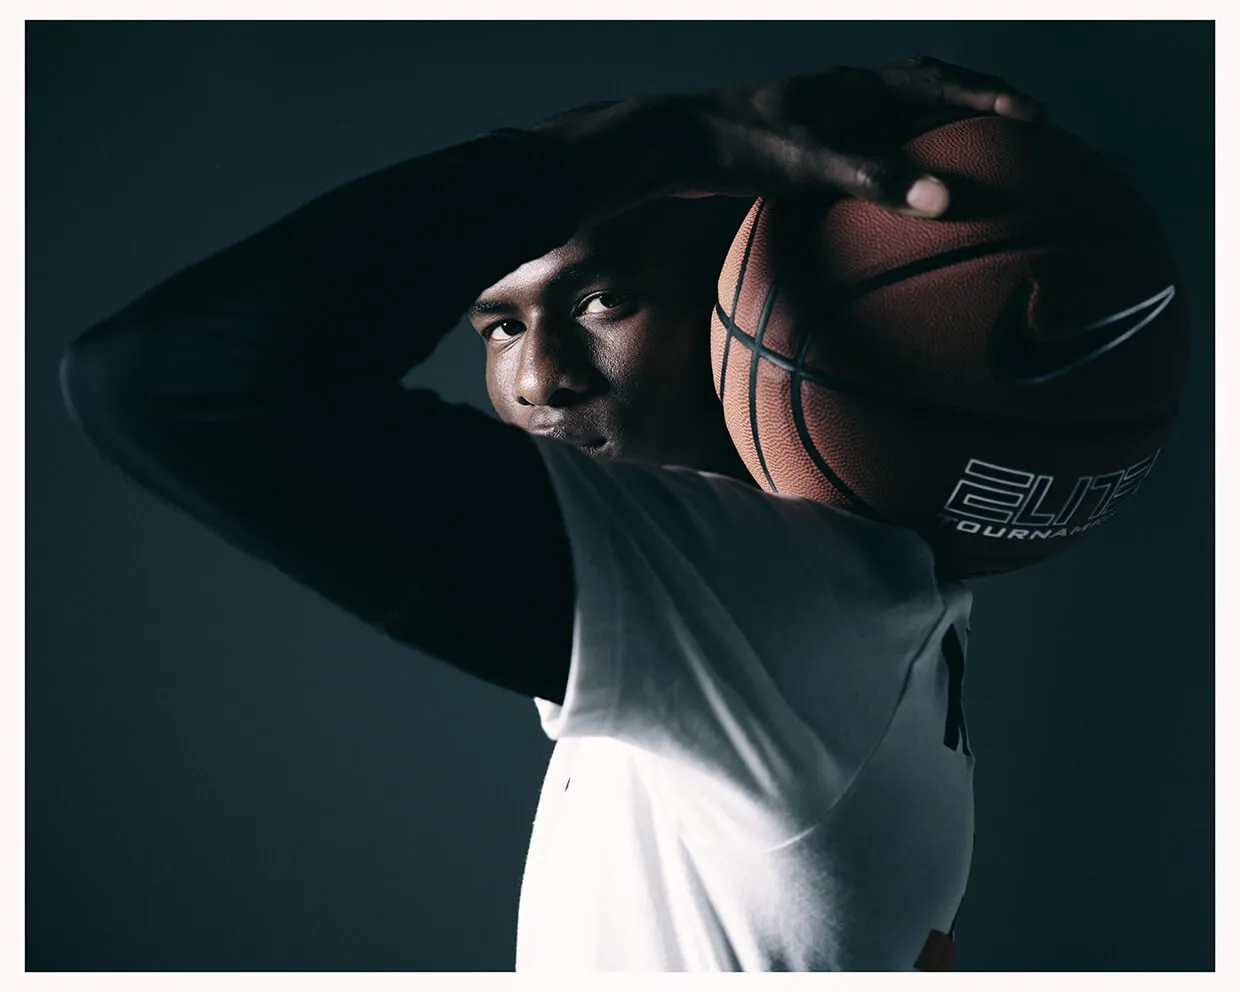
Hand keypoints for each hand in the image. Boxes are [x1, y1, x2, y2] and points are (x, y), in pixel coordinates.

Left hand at [532, 57, 1043, 224]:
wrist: (671, 143)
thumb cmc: (739, 148)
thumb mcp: (810, 165)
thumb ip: (876, 179)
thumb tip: (945, 200)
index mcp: (856, 86)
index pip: (938, 82)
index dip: (988, 98)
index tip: (1035, 118)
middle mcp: (842, 94)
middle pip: (921, 90)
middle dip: (967, 107)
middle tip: (1009, 130)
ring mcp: (818, 117)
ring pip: (888, 120)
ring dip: (925, 136)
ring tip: (957, 168)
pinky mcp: (794, 144)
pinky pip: (856, 151)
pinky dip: (882, 170)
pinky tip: (881, 211)